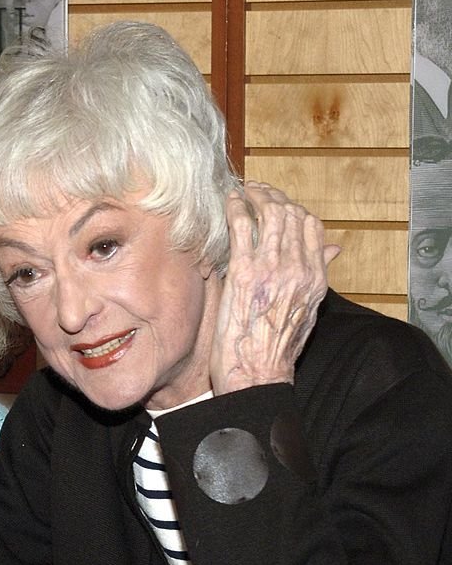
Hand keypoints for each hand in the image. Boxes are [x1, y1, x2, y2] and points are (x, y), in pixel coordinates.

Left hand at [211, 182, 340, 394]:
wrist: (257, 374)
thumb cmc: (274, 349)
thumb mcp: (307, 313)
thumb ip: (316, 278)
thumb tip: (334, 250)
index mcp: (316, 279)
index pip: (312, 227)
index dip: (295, 208)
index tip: (279, 202)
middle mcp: (299, 269)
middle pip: (292, 215)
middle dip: (273, 196)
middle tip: (257, 190)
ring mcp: (272, 270)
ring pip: (270, 215)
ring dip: (255, 197)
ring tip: (243, 192)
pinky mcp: (244, 273)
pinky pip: (242, 228)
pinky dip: (236, 209)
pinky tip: (229, 203)